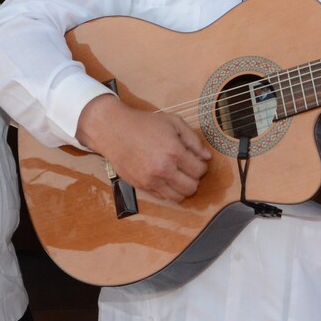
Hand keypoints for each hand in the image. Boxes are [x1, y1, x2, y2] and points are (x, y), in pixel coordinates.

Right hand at [76, 94, 210, 202]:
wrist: (114, 130)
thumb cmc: (144, 124)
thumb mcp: (173, 122)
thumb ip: (193, 139)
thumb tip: (206, 157)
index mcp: (174, 152)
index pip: (200, 170)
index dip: (202, 165)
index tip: (195, 159)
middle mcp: (163, 170)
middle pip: (192, 188)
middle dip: (194, 179)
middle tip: (188, 168)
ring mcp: (151, 181)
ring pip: (178, 198)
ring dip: (182, 188)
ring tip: (177, 175)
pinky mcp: (141, 187)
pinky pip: (163, 197)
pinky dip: (168, 191)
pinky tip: (165, 178)